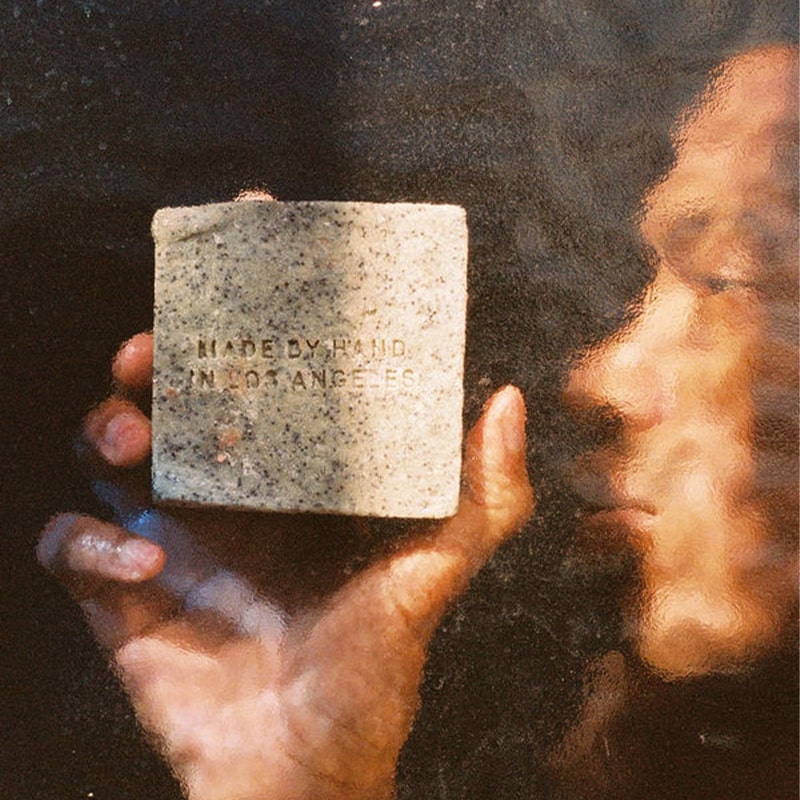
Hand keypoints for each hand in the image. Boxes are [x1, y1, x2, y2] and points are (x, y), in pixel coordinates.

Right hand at [39, 332, 533, 799]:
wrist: (305, 769)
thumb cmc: (369, 673)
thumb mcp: (432, 573)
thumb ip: (483, 497)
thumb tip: (508, 401)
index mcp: (283, 487)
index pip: (242, 397)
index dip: (225, 353)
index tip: (221, 323)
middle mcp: (222, 505)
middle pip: (164, 411)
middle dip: (147, 375)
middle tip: (150, 358)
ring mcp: (167, 545)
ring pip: (102, 459)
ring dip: (103, 432)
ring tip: (134, 441)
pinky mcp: (121, 599)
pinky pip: (70, 548)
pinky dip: (89, 542)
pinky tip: (146, 560)